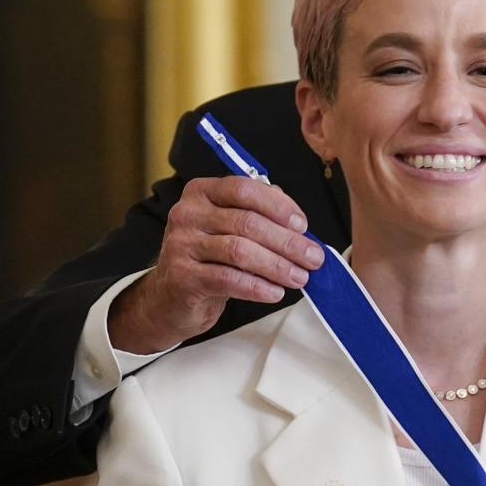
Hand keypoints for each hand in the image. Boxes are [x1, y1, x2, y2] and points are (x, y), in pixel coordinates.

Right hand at [109, 177, 324, 353]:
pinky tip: (276, 292)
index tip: (304, 226)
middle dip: (287, 242)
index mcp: (202, 192)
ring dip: (277, 266)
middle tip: (313, 258)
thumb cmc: (210, 258)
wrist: (171, 296)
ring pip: (240, 251)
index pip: (244, 189)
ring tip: (300, 277)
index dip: (278, 206)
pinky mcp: (181, 276)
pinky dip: (257, 286)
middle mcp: (187, 213)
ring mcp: (181, 244)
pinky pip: (228, 279)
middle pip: (247, 223)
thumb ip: (260, 215)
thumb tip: (298, 223)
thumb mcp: (231, 229)